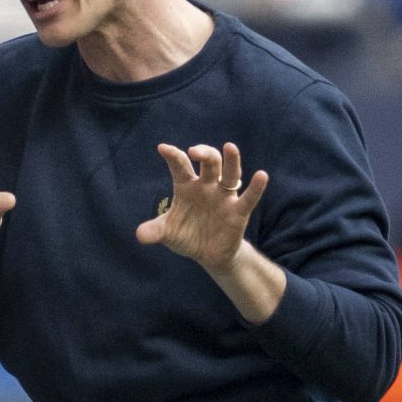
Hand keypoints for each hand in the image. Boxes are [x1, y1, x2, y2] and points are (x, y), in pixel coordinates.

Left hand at [136, 142, 267, 272]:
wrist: (208, 254)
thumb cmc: (187, 235)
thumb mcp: (168, 233)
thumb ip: (155, 231)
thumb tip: (140, 235)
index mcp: (186, 186)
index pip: (179, 166)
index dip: (172, 156)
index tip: (162, 148)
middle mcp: (206, 186)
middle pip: (208, 163)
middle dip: (203, 153)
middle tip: (195, 152)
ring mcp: (223, 197)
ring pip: (228, 174)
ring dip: (230, 160)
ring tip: (230, 147)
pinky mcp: (238, 211)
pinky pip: (248, 197)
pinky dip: (256, 187)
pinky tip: (262, 175)